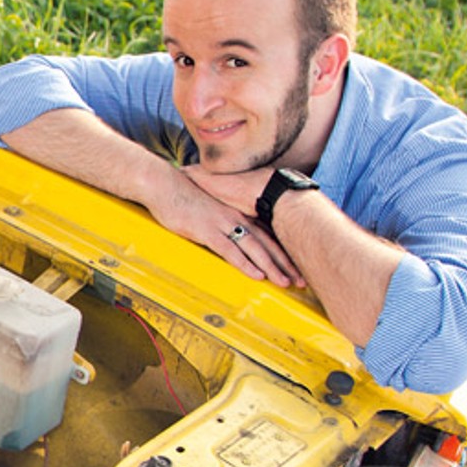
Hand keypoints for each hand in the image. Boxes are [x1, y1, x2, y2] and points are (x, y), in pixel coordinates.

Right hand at [156, 166, 303, 287]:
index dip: (284, 252)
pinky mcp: (207, 231)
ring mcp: (222, 224)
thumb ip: (222, 219)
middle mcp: (236, 217)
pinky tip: (257, 275)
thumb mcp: (209, 207)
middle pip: (267, 243)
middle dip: (286, 263)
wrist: (164, 184)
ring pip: (254, 248)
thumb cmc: (183, 196)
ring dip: (272, 267)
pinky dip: (245, 263)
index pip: (268, 235)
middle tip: (301, 281)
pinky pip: (230, 250)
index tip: (297, 268)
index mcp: (238, 212)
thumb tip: (229, 233)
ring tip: (285, 282)